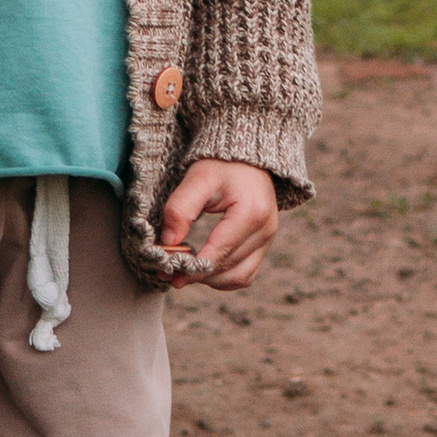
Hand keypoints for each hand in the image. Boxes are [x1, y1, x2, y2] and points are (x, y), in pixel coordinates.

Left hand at [158, 158, 280, 289]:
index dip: (192, 268)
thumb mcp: (197, 179)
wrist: (246, 157)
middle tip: (171, 273)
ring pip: (238, 277)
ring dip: (211, 280)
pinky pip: (245, 273)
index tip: (169, 272)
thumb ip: (180, 209)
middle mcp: (266, 229)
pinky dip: (224, 276)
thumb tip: (168, 244)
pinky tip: (204, 268)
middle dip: (198, 275)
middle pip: (228, 268)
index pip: (219, 252)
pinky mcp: (264, 244)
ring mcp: (268, 238)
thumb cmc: (221, 164)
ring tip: (186, 270)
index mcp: (252, 212)